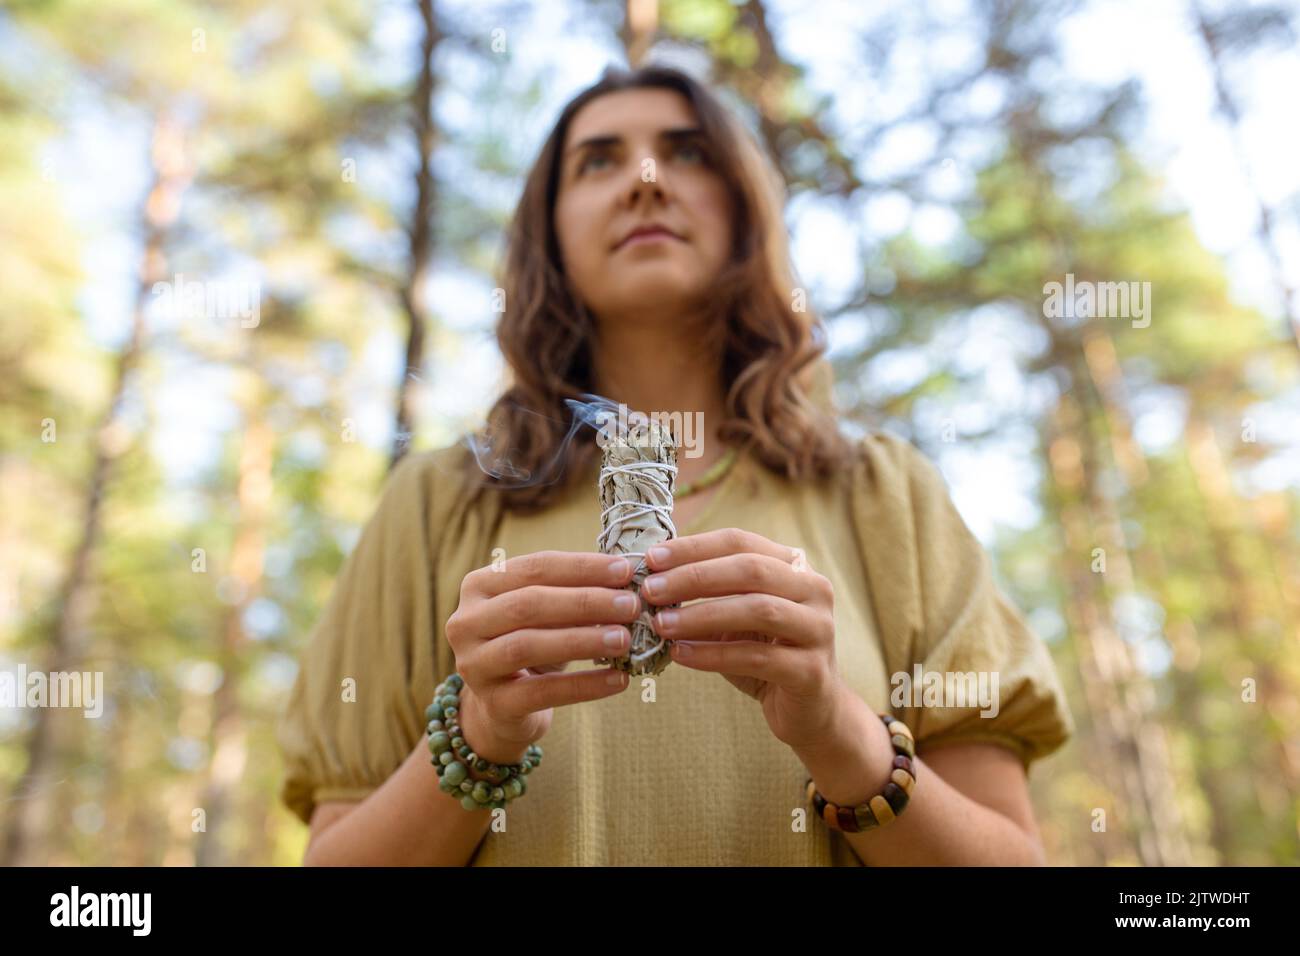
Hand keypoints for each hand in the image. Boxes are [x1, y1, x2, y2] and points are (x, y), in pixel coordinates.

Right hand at [445, 550, 640, 762]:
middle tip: (630, 604)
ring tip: (624, 639)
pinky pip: (542, 693)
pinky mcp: (493, 704)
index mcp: (479, 585)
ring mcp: (473, 665)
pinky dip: (584, 686)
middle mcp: (466, 622)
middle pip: (529, 603)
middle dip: (585, 602)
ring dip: (582, 640)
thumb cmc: (533, 642)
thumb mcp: (546, 612)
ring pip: (528, 645)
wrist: (504, 706)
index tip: (626, 571)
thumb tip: (627, 578)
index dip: (582, 567)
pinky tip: (618, 680)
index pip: (535, 567)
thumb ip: (574, 591)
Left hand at [641, 528, 847, 755]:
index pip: (740, 542)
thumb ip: (709, 594)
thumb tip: (653, 577)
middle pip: (750, 570)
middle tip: (650, 590)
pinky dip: (713, 655)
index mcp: (795, 567)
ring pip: (757, 610)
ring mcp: (818, 629)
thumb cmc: (764, 654)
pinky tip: (680, 655)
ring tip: (661, 624)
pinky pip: (756, 657)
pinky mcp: (811, 670)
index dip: (694, 547)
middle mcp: (814, 590)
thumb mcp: (735, 617)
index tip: (651, 558)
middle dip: (694, 577)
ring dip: (701, 615)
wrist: (809, 710)